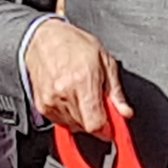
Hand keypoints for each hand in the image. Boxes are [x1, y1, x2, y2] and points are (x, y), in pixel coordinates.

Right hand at [26, 20, 132, 137]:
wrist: (44, 38)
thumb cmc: (75, 44)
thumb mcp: (105, 61)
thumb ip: (116, 92)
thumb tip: (125, 113)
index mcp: (83, 81)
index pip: (95, 124)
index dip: (107, 129)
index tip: (111, 126)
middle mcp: (65, 93)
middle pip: (86, 127)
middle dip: (96, 120)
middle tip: (97, 102)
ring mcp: (51, 101)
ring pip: (73, 126)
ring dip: (82, 117)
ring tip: (82, 95)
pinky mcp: (42, 105)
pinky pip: (60, 122)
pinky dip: (69, 115)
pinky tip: (71, 97)